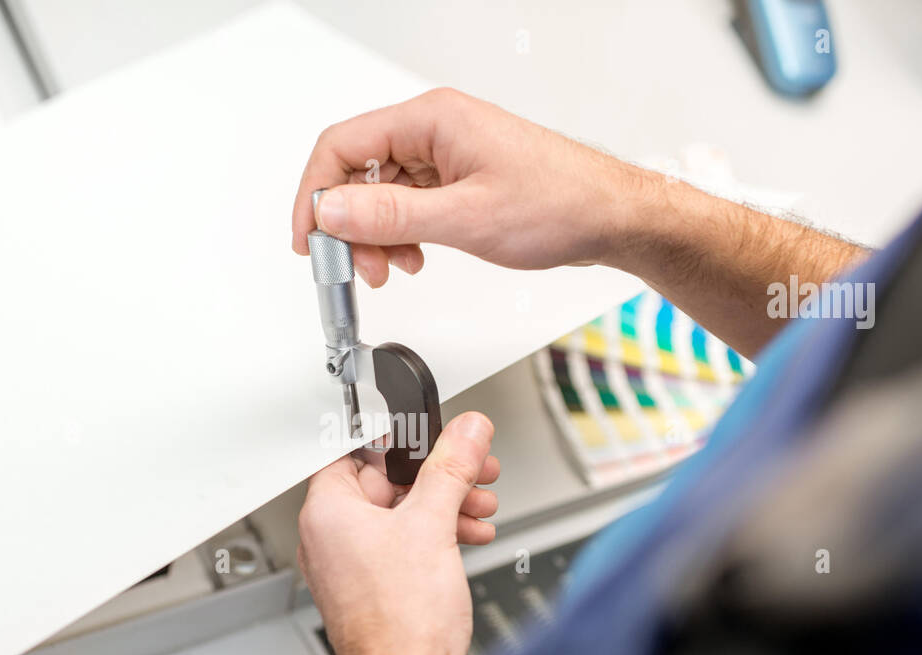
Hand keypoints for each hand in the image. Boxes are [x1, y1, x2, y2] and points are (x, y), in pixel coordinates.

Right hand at [291, 87, 642, 287]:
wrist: (611, 217)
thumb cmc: (560, 203)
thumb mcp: (466, 217)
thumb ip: (392, 216)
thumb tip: (332, 211)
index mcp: (432, 120)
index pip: (342, 146)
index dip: (317, 194)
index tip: (310, 238)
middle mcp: (434, 131)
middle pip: (358, 172)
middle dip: (351, 225)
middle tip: (360, 267)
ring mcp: (446, 155)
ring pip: (381, 194)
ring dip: (377, 236)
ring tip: (394, 269)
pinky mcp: (457, 179)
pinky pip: (409, 204)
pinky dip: (402, 235)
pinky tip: (415, 258)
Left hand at [297, 412, 498, 654]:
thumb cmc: (400, 625)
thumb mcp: (434, 525)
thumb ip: (451, 468)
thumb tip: (466, 431)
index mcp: (327, 514)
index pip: (353, 451)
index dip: (396, 439)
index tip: (431, 434)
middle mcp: (330, 538)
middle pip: (384, 482)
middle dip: (436, 475)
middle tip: (472, 469)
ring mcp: (350, 566)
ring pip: (400, 515)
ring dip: (444, 505)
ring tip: (480, 504)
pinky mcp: (373, 588)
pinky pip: (403, 546)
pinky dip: (436, 535)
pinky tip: (469, 535)